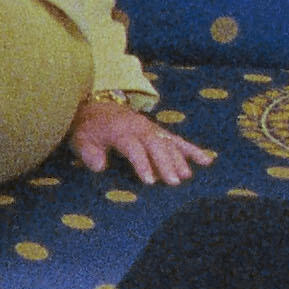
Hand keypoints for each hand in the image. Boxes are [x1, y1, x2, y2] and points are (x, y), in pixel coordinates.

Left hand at [67, 99, 209, 184]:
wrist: (96, 106)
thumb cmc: (88, 128)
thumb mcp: (80, 139)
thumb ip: (88, 152)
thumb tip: (99, 167)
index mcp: (120, 131)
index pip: (134, 147)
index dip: (142, 163)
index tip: (150, 181)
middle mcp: (139, 128)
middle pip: (155, 145)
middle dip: (165, 163)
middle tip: (174, 182)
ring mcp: (151, 129)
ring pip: (168, 142)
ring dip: (179, 158)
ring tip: (186, 176)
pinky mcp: (158, 131)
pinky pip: (177, 140)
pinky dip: (192, 150)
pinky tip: (207, 160)